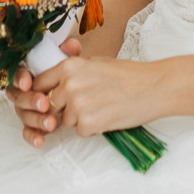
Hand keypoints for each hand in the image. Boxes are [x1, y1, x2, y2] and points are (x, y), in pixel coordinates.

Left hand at [13, 39, 164, 141]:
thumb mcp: (95, 63)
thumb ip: (72, 71)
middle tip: (89, 102)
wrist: (153, 87)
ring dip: (80, 118)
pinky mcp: (87, 124)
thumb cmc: (128, 74)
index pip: (39, 83)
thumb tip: (56, 80)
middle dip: (65, 107)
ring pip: (66, 120)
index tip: (52, 96)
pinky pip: (80, 131)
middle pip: (51, 104)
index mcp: (68, 67)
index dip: (44, 91)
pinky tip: (108, 116)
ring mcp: (77, 105)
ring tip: (103, 107)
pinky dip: (92, 128)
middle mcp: (68, 85)